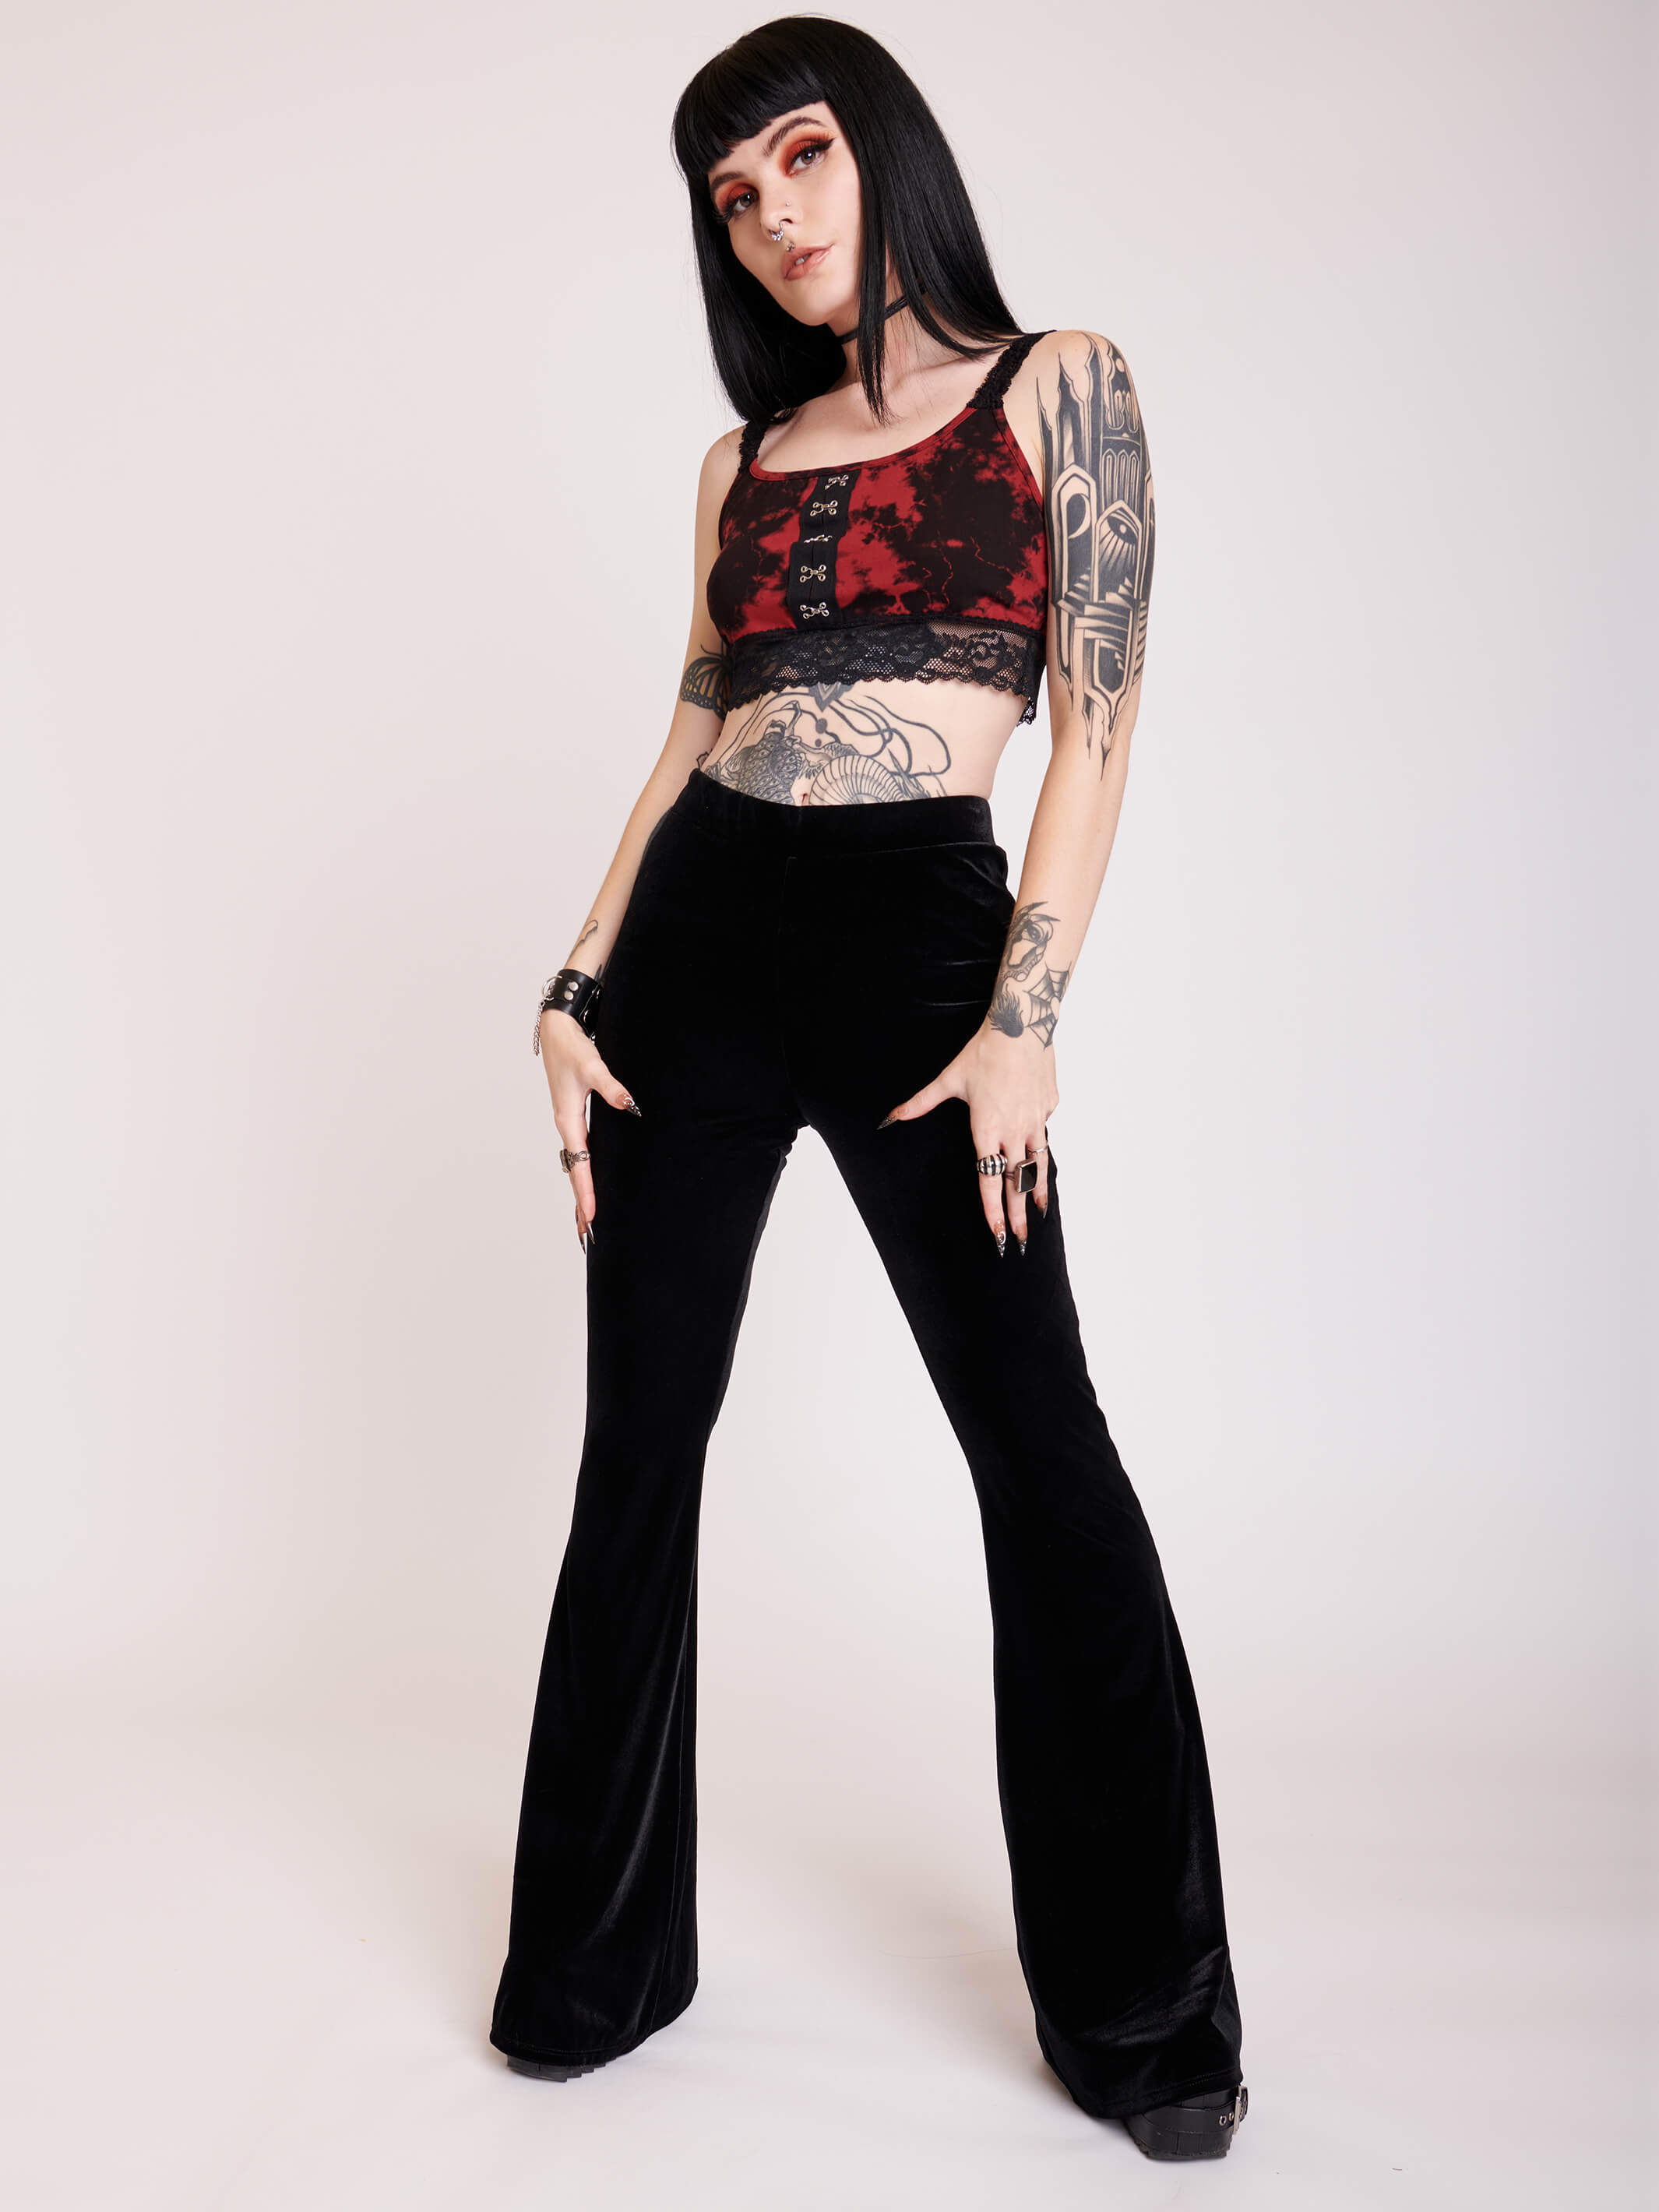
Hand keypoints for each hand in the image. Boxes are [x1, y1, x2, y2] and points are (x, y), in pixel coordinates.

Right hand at [537, 1008, 638, 1249]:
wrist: (557, 1030)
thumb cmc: (571, 1047)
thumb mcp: (593, 1066)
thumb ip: (612, 1088)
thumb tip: (630, 1105)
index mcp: (568, 1119)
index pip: (580, 1163)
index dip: (585, 1191)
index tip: (592, 1215)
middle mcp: (567, 1125)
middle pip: (575, 1171)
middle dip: (580, 1202)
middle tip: (587, 1234)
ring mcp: (570, 1122)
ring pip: (577, 1163)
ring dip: (581, 1190)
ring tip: (588, 1219)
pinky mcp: (575, 1117)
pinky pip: (581, 1151)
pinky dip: (584, 1171)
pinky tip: (591, 1182)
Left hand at [882, 1021, 1057, 1252]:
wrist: (1022, 1026)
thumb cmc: (983, 1052)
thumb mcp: (948, 1080)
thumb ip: (919, 1103)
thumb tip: (890, 1117)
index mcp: (986, 1129)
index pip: (989, 1180)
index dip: (992, 1210)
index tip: (997, 1233)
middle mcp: (1013, 1131)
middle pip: (1016, 1182)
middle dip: (1018, 1215)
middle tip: (1019, 1241)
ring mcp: (1035, 1121)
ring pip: (1037, 1164)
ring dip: (1036, 1191)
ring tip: (1039, 1214)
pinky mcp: (1049, 1107)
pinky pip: (1044, 1134)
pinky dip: (1042, 1153)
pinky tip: (1040, 1162)